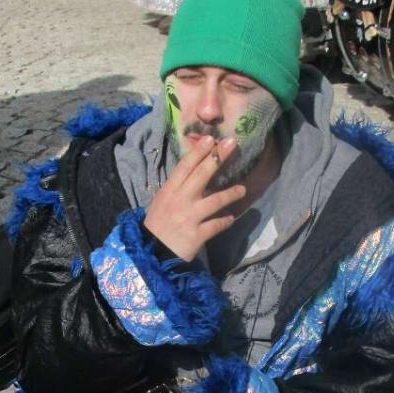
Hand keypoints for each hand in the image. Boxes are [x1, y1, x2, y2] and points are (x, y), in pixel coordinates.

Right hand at [142, 135, 245, 261]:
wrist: (151, 254)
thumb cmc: (157, 225)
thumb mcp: (161, 202)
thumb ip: (176, 188)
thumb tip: (195, 172)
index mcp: (169, 191)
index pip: (185, 166)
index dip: (199, 151)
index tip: (211, 138)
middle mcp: (180, 201)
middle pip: (201, 175)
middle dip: (218, 158)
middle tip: (232, 144)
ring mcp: (189, 218)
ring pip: (214, 200)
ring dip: (230, 193)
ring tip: (242, 190)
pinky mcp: (196, 235)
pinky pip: (216, 225)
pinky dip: (225, 221)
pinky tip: (231, 218)